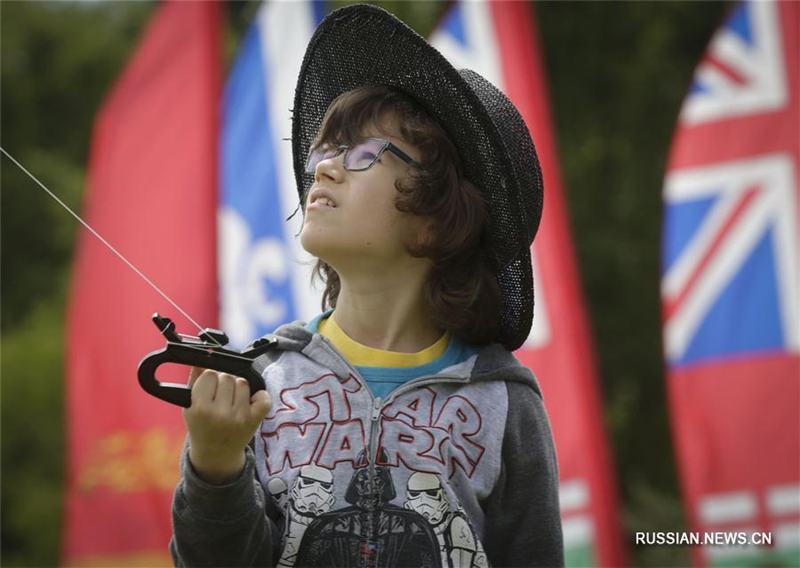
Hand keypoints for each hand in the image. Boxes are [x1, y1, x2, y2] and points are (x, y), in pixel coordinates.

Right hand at [183, 367, 270, 483]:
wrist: (216, 455)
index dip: (208, 379)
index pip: (208, 375)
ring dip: (238, 387)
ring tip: (231, 400)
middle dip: (223, 382)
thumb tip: (201, 358)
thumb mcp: (190, 406)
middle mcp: (220, 414)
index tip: (208, 387)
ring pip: (243, 382)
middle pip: (227, 377)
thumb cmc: (202, 426)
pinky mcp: (254, 421)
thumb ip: (194, 381)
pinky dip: (259, 396)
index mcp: (200, 409)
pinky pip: (263, 396)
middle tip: (219, 396)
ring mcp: (239, 418)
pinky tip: (250, 402)